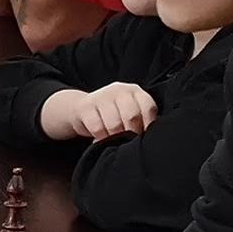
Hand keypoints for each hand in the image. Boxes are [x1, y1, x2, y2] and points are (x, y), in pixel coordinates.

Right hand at [40, 81, 156, 142]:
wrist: (81, 109)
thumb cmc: (113, 116)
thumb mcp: (129, 113)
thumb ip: (141, 121)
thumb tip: (151, 139)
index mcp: (135, 92)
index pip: (148, 108)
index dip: (147, 126)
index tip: (142, 137)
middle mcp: (120, 90)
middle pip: (131, 116)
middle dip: (130, 133)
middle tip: (126, 141)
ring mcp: (103, 96)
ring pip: (114, 124)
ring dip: (114, 138)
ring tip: (112, 140)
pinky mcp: (86, 106)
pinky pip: (98, 128)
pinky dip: (100, 138)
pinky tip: (100, 138)